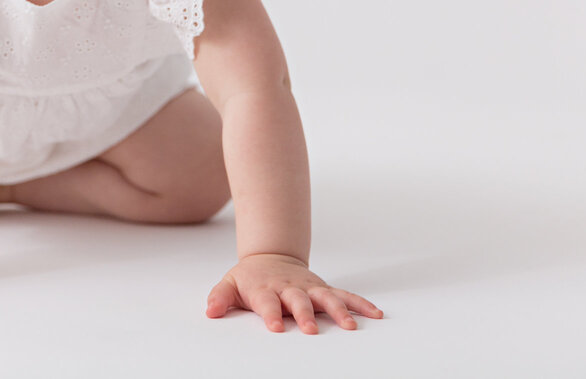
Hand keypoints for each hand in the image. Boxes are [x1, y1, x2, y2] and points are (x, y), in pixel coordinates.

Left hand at [206, 253, 382, 333]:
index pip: (267, 302)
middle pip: (298, 301)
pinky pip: (345, 296)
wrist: (271, 257)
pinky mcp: (324, 289)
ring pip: (327, 298)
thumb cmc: (250, 278)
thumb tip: (209, 311)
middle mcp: (290, 288)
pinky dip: (361, 304)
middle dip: (305, 314)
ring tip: (350, 326)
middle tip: (311, 329)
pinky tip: (376, 314)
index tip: (274, 328)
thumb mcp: (230, 284)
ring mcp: (310, 288)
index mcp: (266, 289)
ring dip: (339, 311)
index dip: (270, 314)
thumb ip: (219, 297)